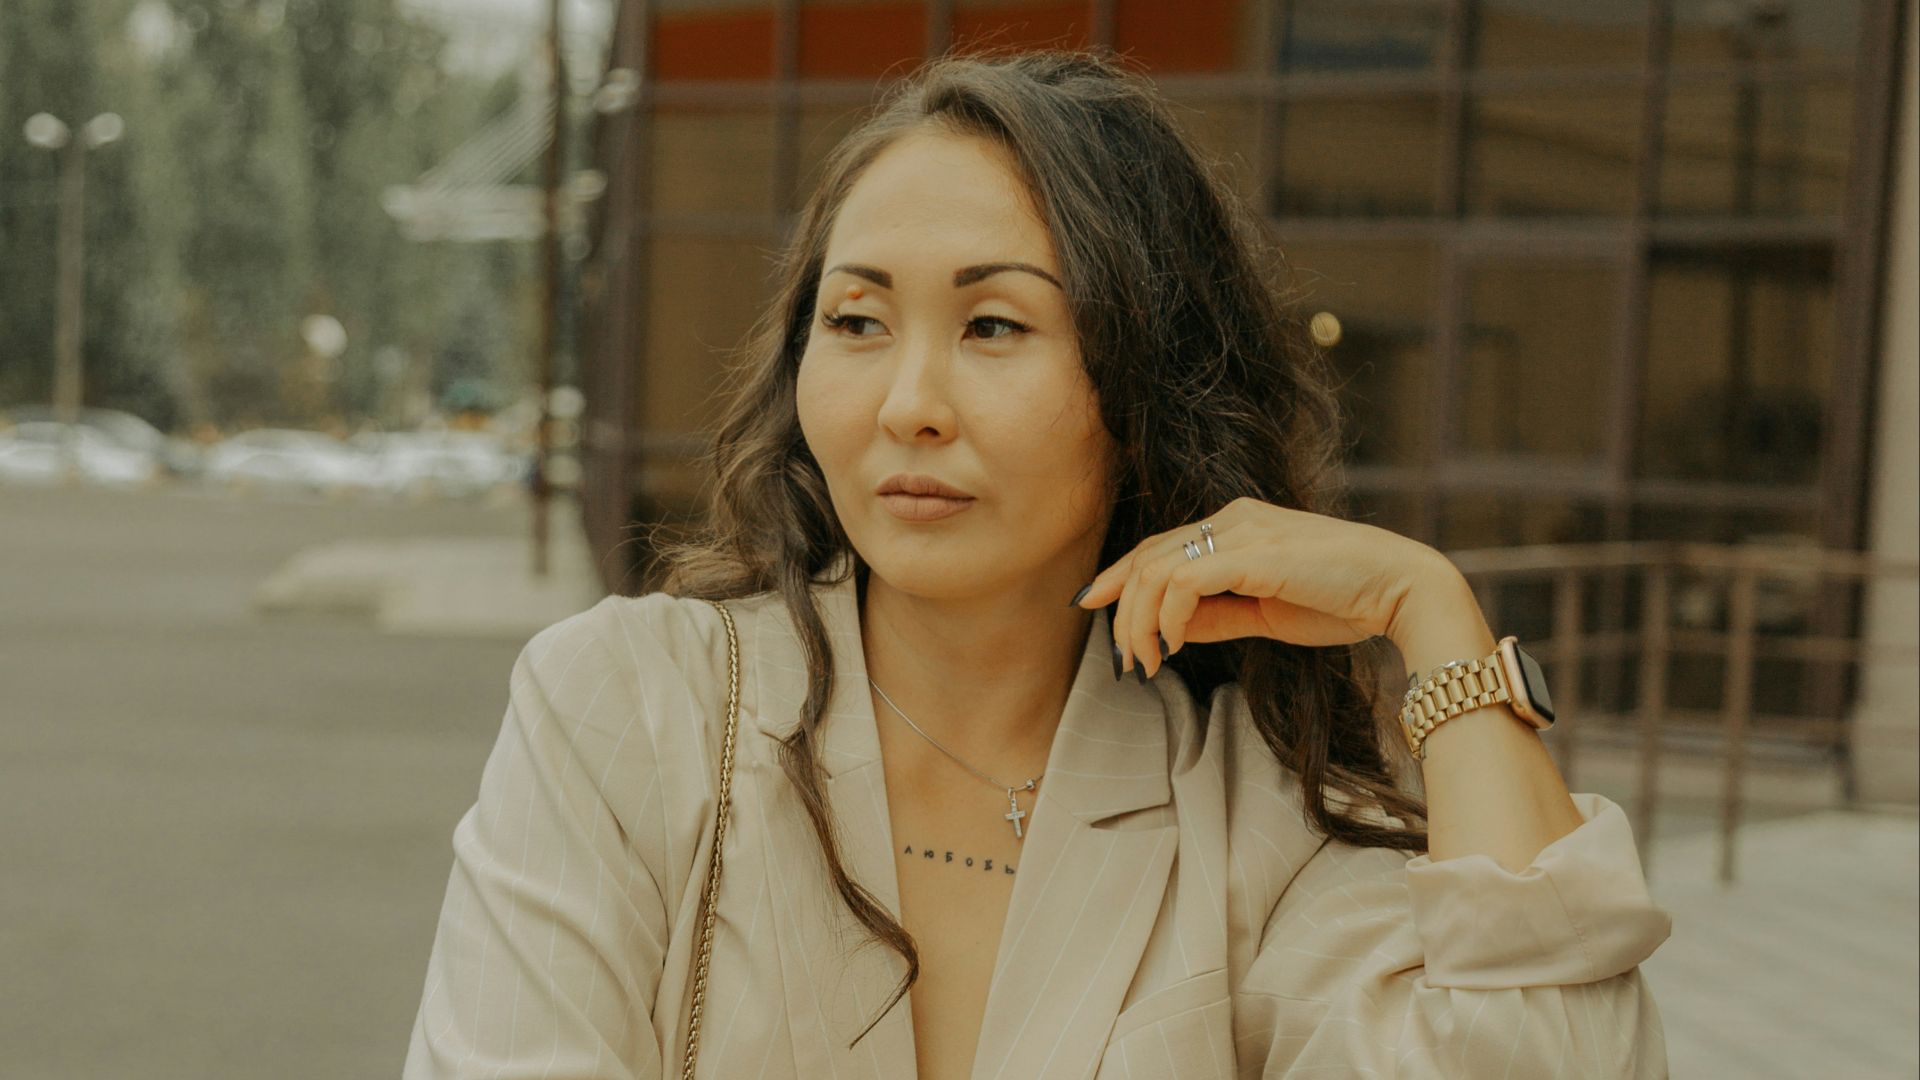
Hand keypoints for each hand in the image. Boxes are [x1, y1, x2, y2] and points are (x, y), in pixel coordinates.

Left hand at [1073, 496, 1460, 676]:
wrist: (1400, 589)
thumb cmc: (1342, 601)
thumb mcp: (1265, 612)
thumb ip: (1218, 615)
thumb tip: (1171, 630)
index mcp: (1236, 525)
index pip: (1160, 546)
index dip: (1120, 576)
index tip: (1092, 606)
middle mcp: (1233, 518)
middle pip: (1148, 555)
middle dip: (1122, 609)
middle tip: (1126, 659)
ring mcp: (1243, 530)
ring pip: (1157, 568)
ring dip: (1140, 621)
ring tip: (1147, 662)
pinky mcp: (1253, 551)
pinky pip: (1185, 580)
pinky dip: (1169, 615)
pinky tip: (1175, 644)